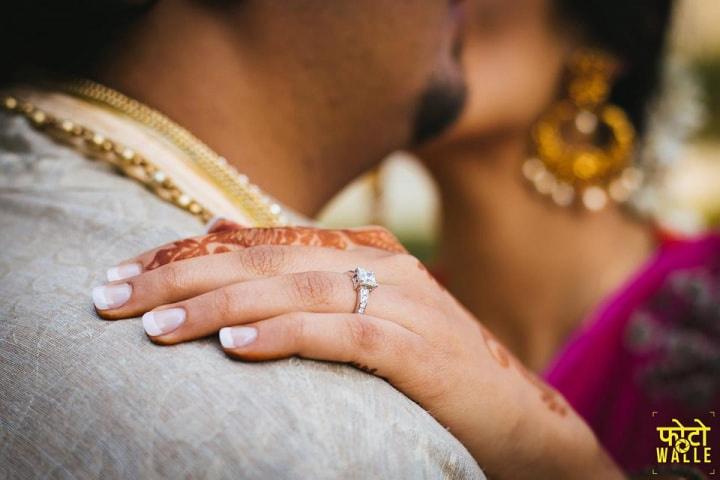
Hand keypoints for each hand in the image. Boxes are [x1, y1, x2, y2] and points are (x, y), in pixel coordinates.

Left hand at [93, 225, 622, 479]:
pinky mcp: (418, 349)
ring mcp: (402, 302)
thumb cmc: (425, 364)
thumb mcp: (359, 309)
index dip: (186, 253)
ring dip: (221, 309)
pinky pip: (342, 335)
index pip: (258, 239)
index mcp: (361, 249)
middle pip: (265, 259)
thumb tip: (218, 229)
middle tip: (113, 296)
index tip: (125, 273)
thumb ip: (295, 268)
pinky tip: (235, 350)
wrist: (513, 412)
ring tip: (157, 328)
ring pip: (295, 292)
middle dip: (182, 276)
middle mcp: (380, 263)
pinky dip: (286, 337)